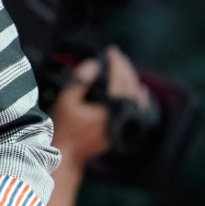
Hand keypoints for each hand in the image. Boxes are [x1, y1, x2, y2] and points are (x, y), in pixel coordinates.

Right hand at [50, 47, 150, 165]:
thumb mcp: (66, 100)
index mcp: (110, 107)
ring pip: (135, 97)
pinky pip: (136, 111)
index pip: (119, 79)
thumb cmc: (63, 127)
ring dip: (131, 80)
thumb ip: (80, 80)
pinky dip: (139, 98)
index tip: (111, 51)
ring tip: (124, 67)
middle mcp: (122, 115)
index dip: (116, 63)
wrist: (67, 154)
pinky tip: (141, 91)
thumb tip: (94, 63)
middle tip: (117, 55)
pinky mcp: (122, 131)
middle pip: (130, 86)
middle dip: (124, 68)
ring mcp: (124, 124)